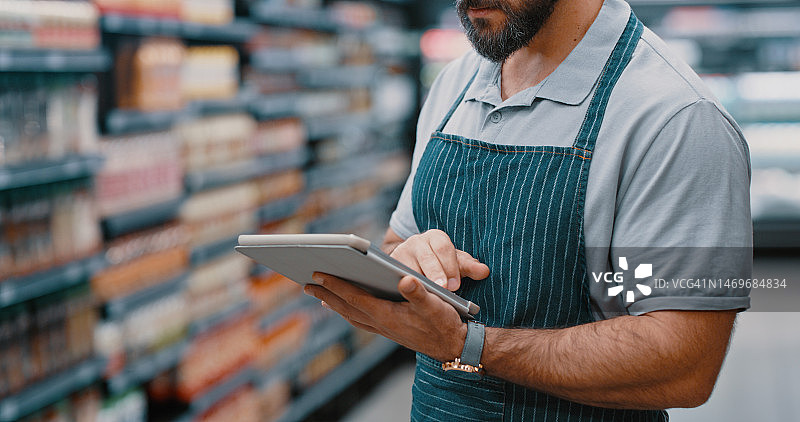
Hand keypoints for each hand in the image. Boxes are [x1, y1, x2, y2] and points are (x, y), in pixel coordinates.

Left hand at [305, 273, 466, 361]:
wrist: (453, 346)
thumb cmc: (446, 323)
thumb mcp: (436, 305)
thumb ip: (420, 292)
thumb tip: (405, 279)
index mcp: (388, 315)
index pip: (355, 298)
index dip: (336, 286)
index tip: (318, 275)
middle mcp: (382, 324)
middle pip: (347, 308)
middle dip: (326, 295)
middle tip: (306, 283)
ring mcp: (384, 329)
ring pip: (351, 316)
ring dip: (334, 304)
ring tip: (319, 294)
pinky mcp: (389, 331)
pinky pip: (361, 320)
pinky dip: (349, 312)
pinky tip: (346, 307)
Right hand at [390, 229, 488, 290]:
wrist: (413, 263)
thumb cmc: (440, 264)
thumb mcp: (455, 264)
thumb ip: (469, 267)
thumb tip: (484, 271)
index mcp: (436, 237)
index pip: (444, 248)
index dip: (450, 266)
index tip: (455, 285)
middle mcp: (417, 241)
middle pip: (427, 256)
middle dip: (435, 273)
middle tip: (443, 288)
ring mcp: (401, 252)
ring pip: (409, 265)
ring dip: (417, 280)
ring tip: (426, 293)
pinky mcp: (390, 264)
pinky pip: (396, 274)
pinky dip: (403, 284)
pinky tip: (408, 296)